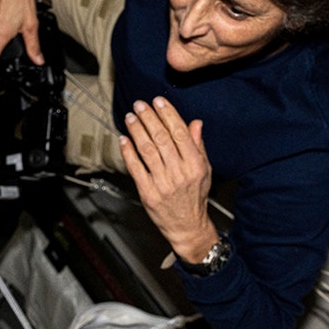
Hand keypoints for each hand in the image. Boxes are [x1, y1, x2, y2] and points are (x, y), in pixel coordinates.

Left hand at [119, 97, 218, 262]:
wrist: (187, 226)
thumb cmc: (195, 196)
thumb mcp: (204, 170)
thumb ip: (198, 145)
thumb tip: (195, 123)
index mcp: (195, 165)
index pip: (180, 133)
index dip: (168, 114)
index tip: (158, 101)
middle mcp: (179, 173)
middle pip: (161, 138)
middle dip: (149, 118)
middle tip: (140, 105)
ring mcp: (162, 183)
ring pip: (147, 150)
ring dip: (137, 131)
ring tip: (131, 117)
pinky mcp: (148, 193)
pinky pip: (135, 168)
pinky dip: (128, 152)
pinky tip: (124, 139)